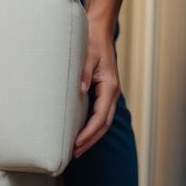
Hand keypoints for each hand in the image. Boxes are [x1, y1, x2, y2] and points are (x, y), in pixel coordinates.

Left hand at [73, 27, 120, 157]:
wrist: (99, 30)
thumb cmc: (92, 41)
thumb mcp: (87, 55)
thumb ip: (84, 72)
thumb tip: (80, 90)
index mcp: (109, 86)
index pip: (100, 117)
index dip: (88, 133)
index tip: (76, 144)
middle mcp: (111, 92)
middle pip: (103, 125)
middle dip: (90, 141)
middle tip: (74, 154)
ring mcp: (108, 93)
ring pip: (103, 122)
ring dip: (91, 137)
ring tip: (76, 150)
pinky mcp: (103, 92)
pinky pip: (99, 114)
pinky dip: (91, 127)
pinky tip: (79, 133)